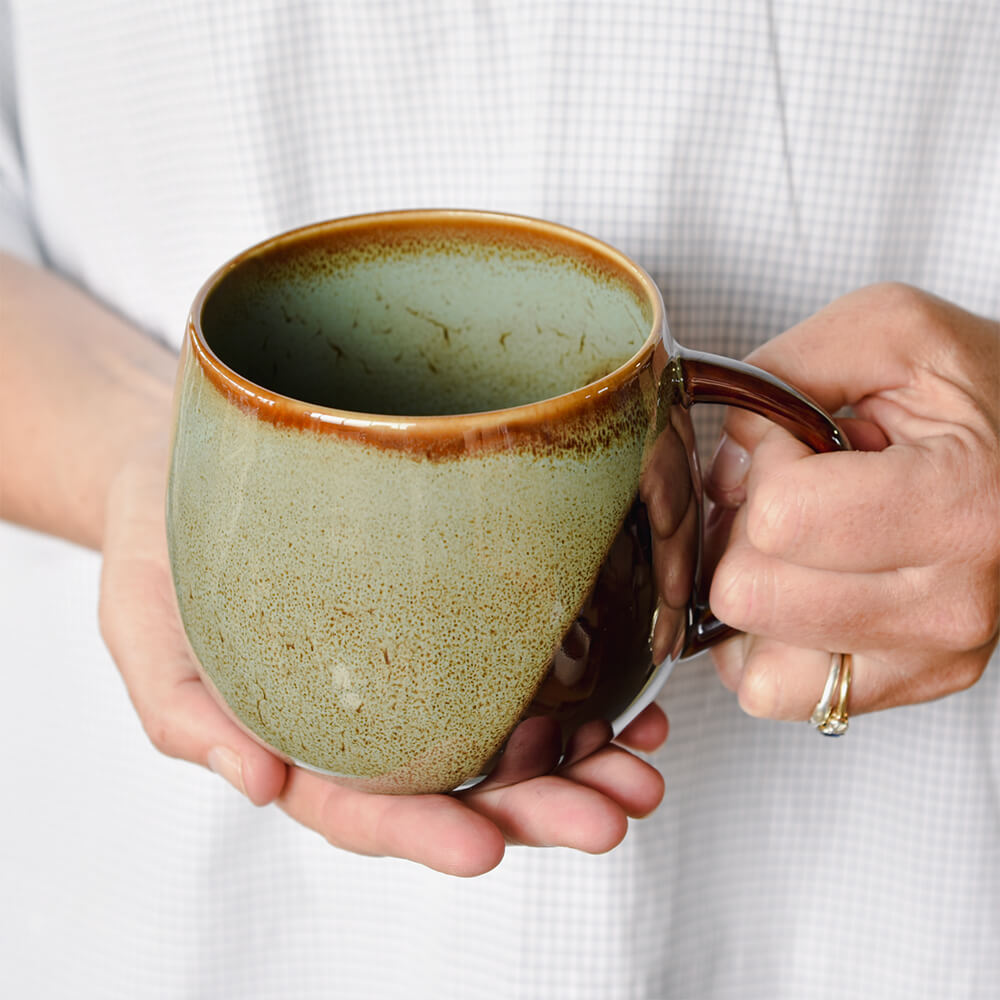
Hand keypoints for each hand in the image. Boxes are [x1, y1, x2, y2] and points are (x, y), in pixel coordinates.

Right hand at [99, 440, 665, 875]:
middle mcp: (371, 713)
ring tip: (642, 766)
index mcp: (299, 738)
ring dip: (583, 759)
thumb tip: (257, 787)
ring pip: (507, 732)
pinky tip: (631, 693)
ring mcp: (418, 663)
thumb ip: (186, 712)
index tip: (487, 848)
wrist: (192, 458)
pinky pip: (522, 659)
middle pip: (459, 782)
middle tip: (610, 813)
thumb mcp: (142, 626)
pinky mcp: (452, 610)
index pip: (362, 806)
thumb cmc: (163, 542)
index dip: (423, 832)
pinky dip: (585, 686)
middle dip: (539, 808)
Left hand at [705, 283, 999, 720]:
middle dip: (748, 532)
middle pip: (751, 594)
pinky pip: (774, 691)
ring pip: (751, 656)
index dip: (766, 466)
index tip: (800, 441)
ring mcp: (932, 656)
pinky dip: (762, 642)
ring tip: (801, 541)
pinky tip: (797, 588)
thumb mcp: (892, 332)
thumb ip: (787, 370)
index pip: (779, 518)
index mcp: (958, 505)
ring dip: (752, 589)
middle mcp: (950, 603)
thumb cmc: (982, 392)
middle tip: (793, 496)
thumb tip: (726, 463)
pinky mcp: (911, 684)